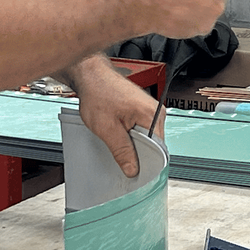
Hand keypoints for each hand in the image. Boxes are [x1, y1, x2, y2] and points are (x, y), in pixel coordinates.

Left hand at [70, 59, 158, 178]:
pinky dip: (130, 137)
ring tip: (117, 141)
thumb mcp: (107, 128)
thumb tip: (132, 169)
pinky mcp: (142, 111)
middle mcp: (155, 112)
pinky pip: (141, 131)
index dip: (146, 163)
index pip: (158, 150)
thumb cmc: (98, 94)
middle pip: (153, 145)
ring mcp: (149, 111)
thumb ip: (122, 150)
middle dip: (138, 154)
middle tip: (121, 159)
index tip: (135, 173)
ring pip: (145, 139)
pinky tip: (118, 136)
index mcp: (152, 115)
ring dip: (132, 145)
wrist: (91, 76)